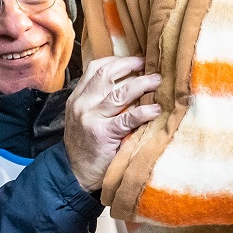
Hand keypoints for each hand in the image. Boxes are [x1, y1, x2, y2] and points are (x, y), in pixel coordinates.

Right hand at [63, 56, 162, 192]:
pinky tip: (155, 110)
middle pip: (106, 74)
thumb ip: (97, 101)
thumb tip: (126, 84)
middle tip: (148, 64)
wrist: (75, 173)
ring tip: (156, 81)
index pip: (95, 69)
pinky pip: (127, 118)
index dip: (116, 60)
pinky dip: (144, 112)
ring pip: (120, 93)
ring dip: (142, 84)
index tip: (135, 60)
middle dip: (130, 65)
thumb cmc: (85, 145)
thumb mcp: (83, 118)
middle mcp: (82, 105)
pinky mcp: (103, 134)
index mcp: (77, 98)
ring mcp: (91, 119)